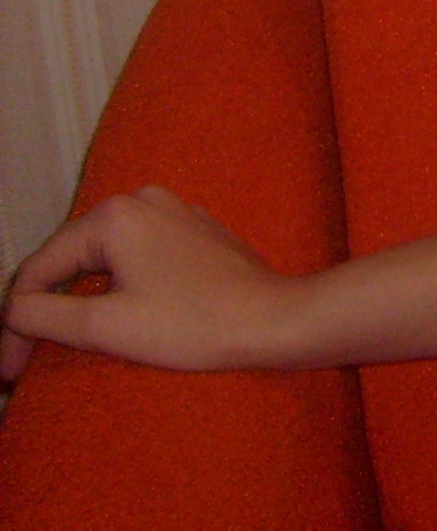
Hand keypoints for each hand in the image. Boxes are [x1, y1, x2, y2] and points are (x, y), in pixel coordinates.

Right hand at [1, 186, 301, 378]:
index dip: (14, 323)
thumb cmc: (191, 324)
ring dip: (77, 300)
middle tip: (22, 363)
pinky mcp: (195, 233)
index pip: (40, 268)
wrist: (274, 320)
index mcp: (114, 216)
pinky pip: (137, 258)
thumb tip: (16, 310)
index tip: (8, 371)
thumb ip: (42, 315)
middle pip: (69, 258)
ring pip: (102, 259)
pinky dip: (115, 288)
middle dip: (42, 309)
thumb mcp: (103, 326)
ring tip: (56, 345)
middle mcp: (142, 201)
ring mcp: (173, 213)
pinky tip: (108, 319)